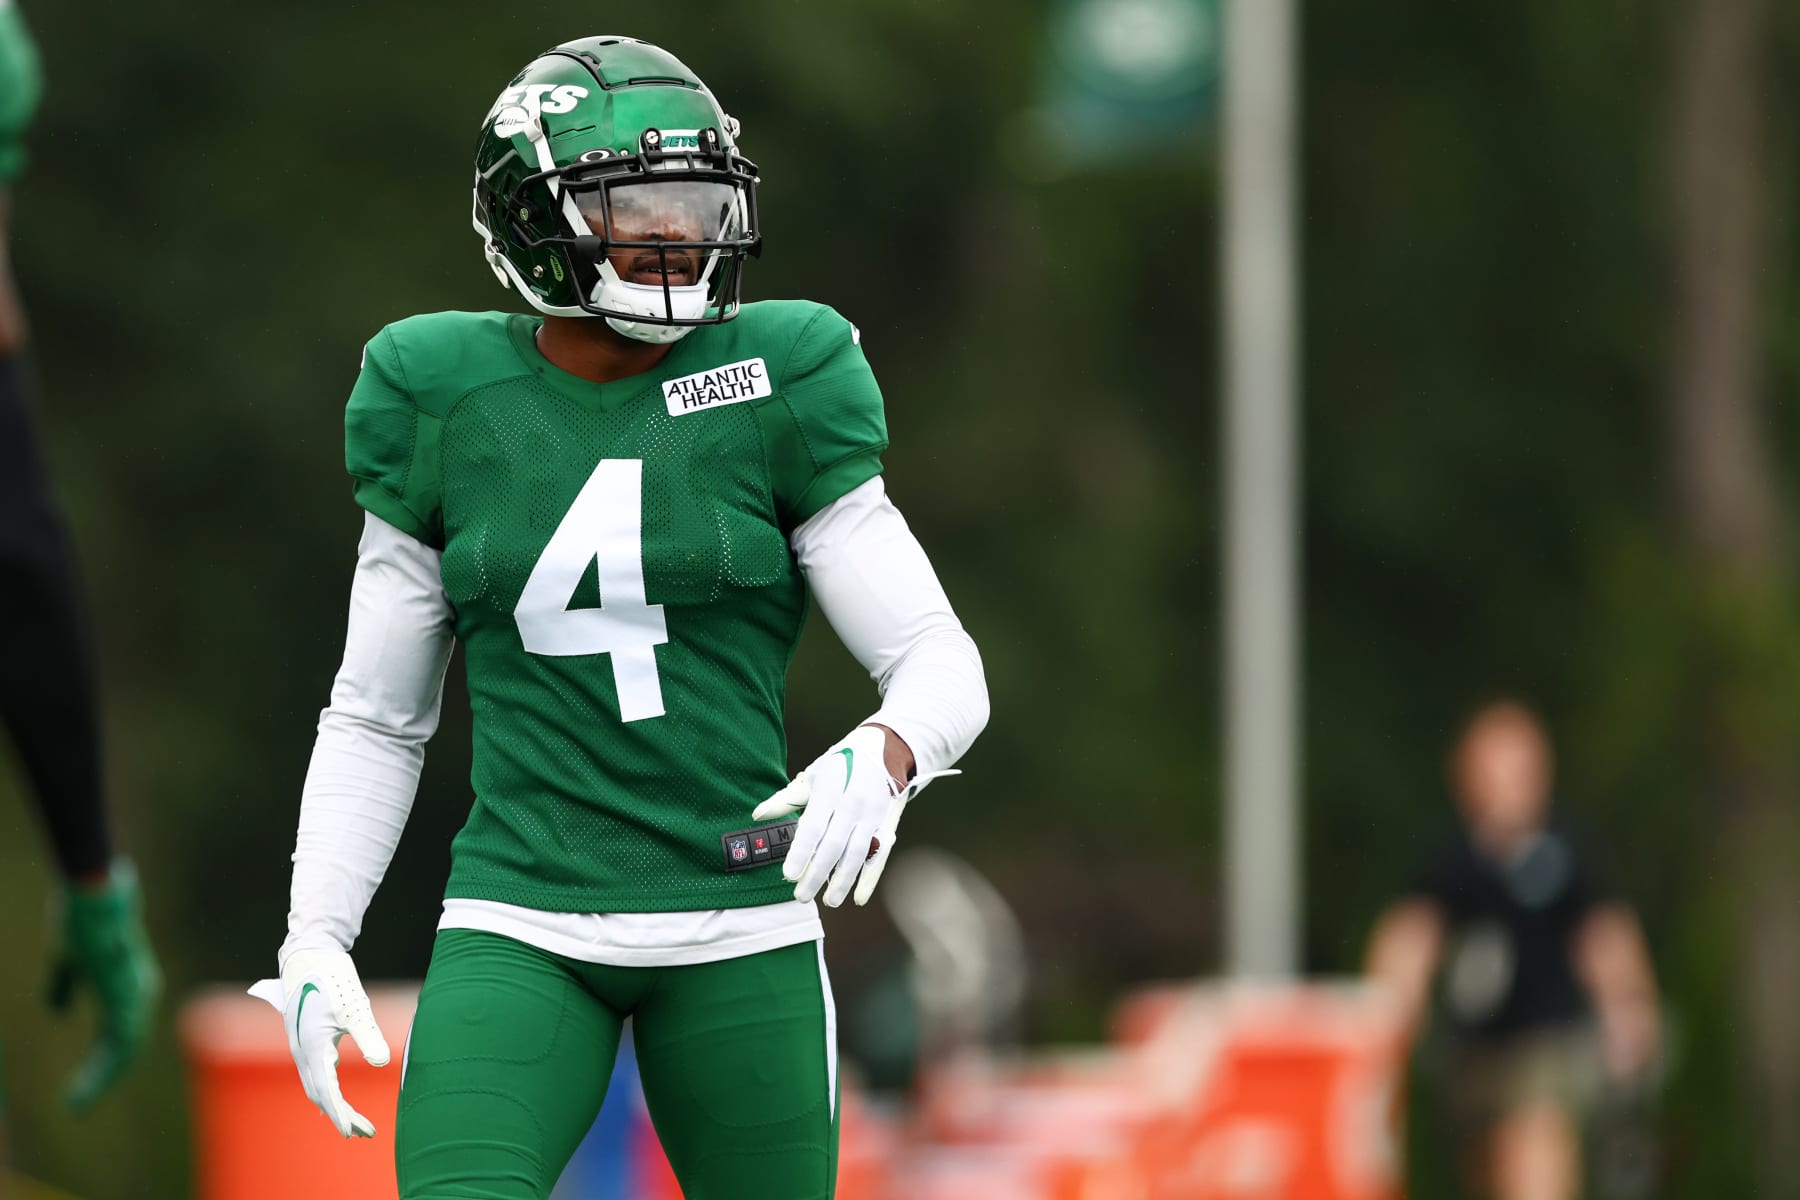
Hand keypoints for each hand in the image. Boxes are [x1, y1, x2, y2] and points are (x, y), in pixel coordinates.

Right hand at [47, 860, 161, 1111]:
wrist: (91, 895)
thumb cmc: (79, 920)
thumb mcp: (66, 960)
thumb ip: (65, 986)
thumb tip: (59, 1011)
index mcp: (127, 987)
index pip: (120, 1033)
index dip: (102, 1059)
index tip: (82, 1083)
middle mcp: (139, 994)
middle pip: (125, 1047)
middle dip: (101, 1076)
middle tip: (78, 1104)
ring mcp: (136, 996)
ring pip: (123, 1051)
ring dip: (100, 1079)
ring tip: (77, 1103)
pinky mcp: (127, 997)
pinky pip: (119, 1044)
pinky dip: (102, 1070)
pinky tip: (84, 1087)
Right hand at [248, 948, 390, 1137]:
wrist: (309, 954)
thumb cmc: (332, 978)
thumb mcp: (354, 1007)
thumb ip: (368, 1035)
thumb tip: (382, 1062)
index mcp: (312, 1047)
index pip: (326, 1091)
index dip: (341, 1114)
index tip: (354, 1132)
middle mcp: (301, 1052)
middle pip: (320, 1094)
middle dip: (341, 1115)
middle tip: (365, 1133)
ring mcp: (300, 1046)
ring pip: (315, 1085)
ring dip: (333, 1105)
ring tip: (355, 1122)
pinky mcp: (305, 1039)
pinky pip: (313, 1073)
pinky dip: (326, 1089)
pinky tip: (335, 1095)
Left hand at [754, 726, 958, 907]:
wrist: (883, 751)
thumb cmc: (840, 766)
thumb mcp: (813, 776)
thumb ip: (787, 799)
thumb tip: (758, 815)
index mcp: (831, 789)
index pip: (813, 826)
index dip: (801, 852)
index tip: (788, 875)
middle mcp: (853, 802)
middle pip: (834, 845)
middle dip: (817, 874)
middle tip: (801, 896)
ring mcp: (873, 814)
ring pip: (857, 853)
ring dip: (842, 880)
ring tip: (829, 900)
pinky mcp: (887, 824)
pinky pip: (879, 855)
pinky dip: (869, 878)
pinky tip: (858, 897)